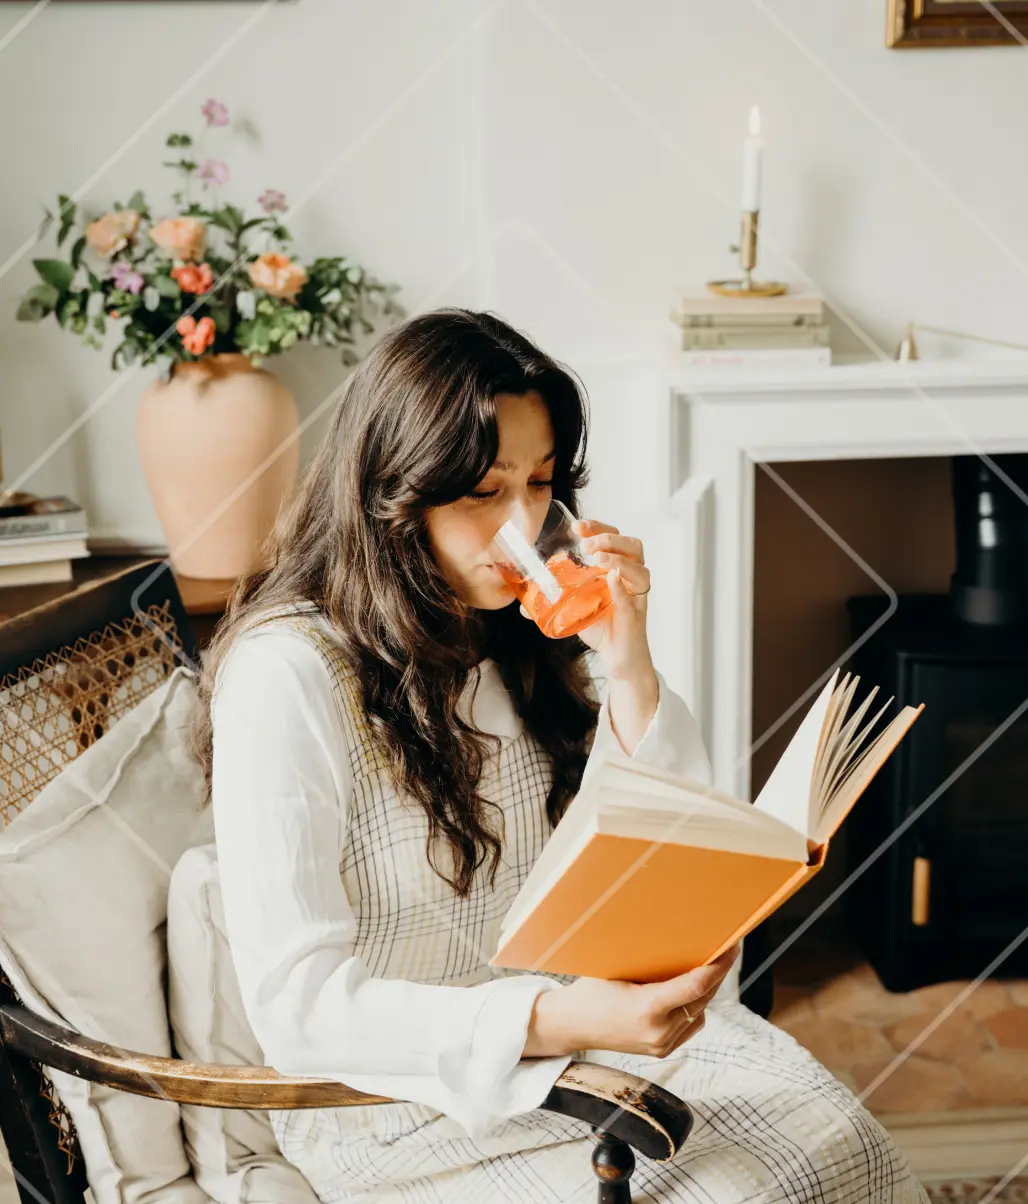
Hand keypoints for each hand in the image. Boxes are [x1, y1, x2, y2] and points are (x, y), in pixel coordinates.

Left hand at [517, 517, 651, 682]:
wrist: (618, 659)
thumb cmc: (600, 627)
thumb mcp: (574, 609)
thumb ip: (552, 604)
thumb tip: (521, 607)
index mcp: (617, 568)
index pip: (615, 537)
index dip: (598, 527)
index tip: (576, 526)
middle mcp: (630, 578)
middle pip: (633, 546)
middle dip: (609, 539)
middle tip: (586, 545)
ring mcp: (635, 596)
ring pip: (639, 569)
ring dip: (618, 559)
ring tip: (598, 558)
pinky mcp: (635, 616)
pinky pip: (631, 598)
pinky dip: (621, 588)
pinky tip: (611, 579)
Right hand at [522, 945, 739, 1059]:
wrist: (572, 1025)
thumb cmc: (591, 989)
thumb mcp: (618, 969)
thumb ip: (652, 964)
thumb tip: (683, 941)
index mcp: (647, 1007)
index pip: (697, 985)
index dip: (719, 965)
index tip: (732, 946)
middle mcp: (659, 1031)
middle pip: (703, 997)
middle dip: (717, 973)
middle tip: (727, 948)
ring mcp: (662, 1044)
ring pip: (700, 1011)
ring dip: (707, 990)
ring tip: (709, 965)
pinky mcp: (663, 1050)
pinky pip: (692, 1024)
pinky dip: (696, 1006)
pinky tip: (691, 990)